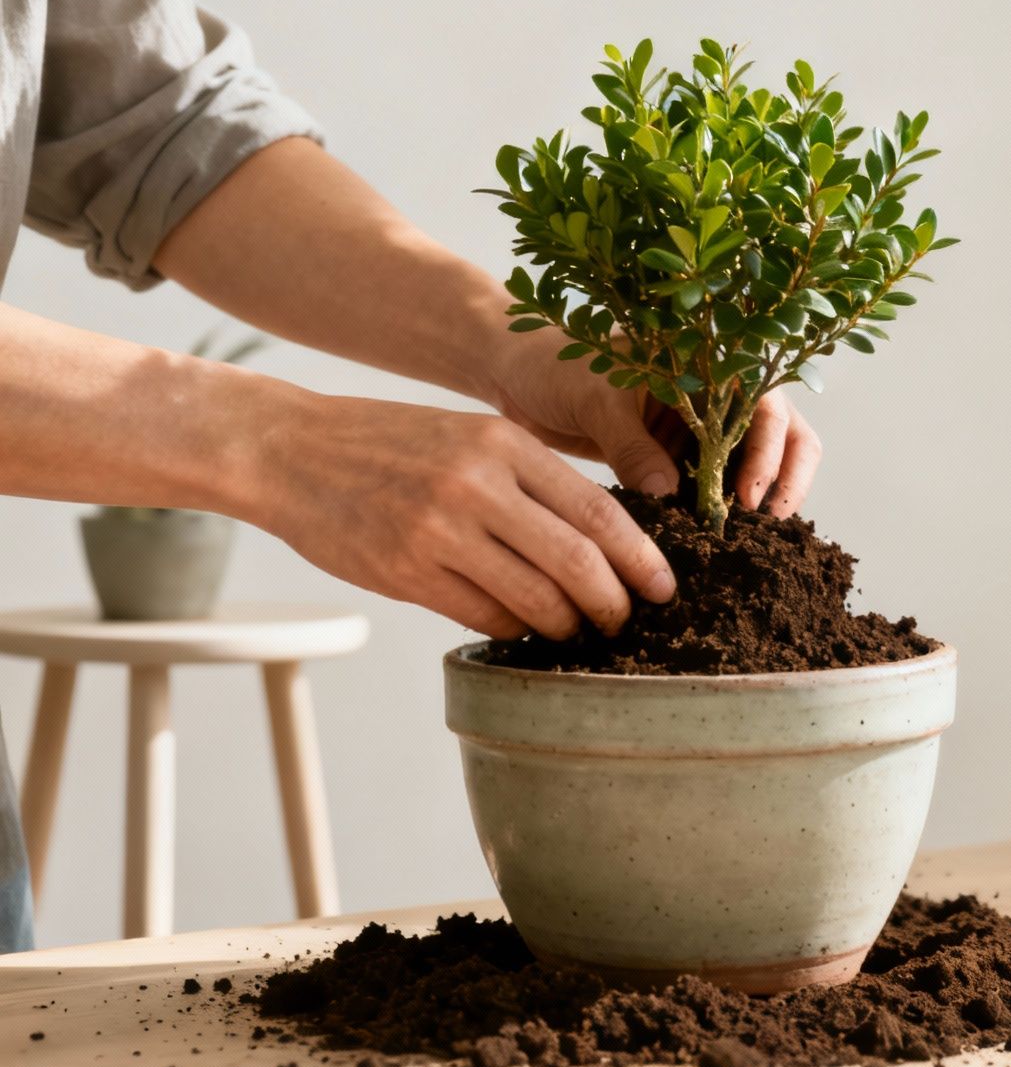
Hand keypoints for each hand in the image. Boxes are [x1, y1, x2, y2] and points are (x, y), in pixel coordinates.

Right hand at [254, 392, 675, 639]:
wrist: (290, 449)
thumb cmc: (392, 445)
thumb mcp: (470, 437)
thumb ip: (532, 482)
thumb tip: (601, 545)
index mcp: (504, 444)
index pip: (599, 512)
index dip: (641, 558)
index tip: (664, 587)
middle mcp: (476, 484)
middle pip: (577, 562)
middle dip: (613, 602)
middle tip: (624, 620)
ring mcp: (438, 530)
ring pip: (534, 598)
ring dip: (566, 624)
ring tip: (575, 629)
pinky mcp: (404, 570)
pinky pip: (483, 616)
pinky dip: (515, 629)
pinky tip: (522, 628)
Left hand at [485, 332, 823, 515]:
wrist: (514, 376)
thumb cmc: (555, 365)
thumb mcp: (596, 399)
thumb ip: (632, 445)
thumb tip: (668, 494)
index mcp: (707, 364)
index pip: (766, 404)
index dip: (770, 450)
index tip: (747, 496)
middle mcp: (715, 395)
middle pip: (783, 435)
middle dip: (784, 479)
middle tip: (765, 524)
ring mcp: (699, 429)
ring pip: (753, 464)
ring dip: (756, 500)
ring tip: (743, 540)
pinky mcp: (676, 459)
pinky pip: (711, 487)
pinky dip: (716, 512)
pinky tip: (707, 539)